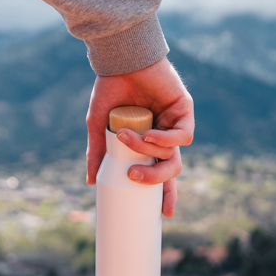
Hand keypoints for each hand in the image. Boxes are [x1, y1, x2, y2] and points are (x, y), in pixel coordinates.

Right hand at [85, 57, 194, 217]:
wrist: (120, 60)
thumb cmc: (110, 89)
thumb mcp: (98, 125)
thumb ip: (98, 153)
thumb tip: (91, 183)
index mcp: (149, 143)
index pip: (161, 174)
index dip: (165, 195)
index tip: (163, 215)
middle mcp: (165, 136)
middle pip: (171, 170)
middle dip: (156, 180)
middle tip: (135, 177)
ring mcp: (176, 123)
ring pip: (175, 156)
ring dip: (151, 153)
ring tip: (129, 139)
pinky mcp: (184, 110)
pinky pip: (183, 137)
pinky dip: (167, 141)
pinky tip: (152, 135)